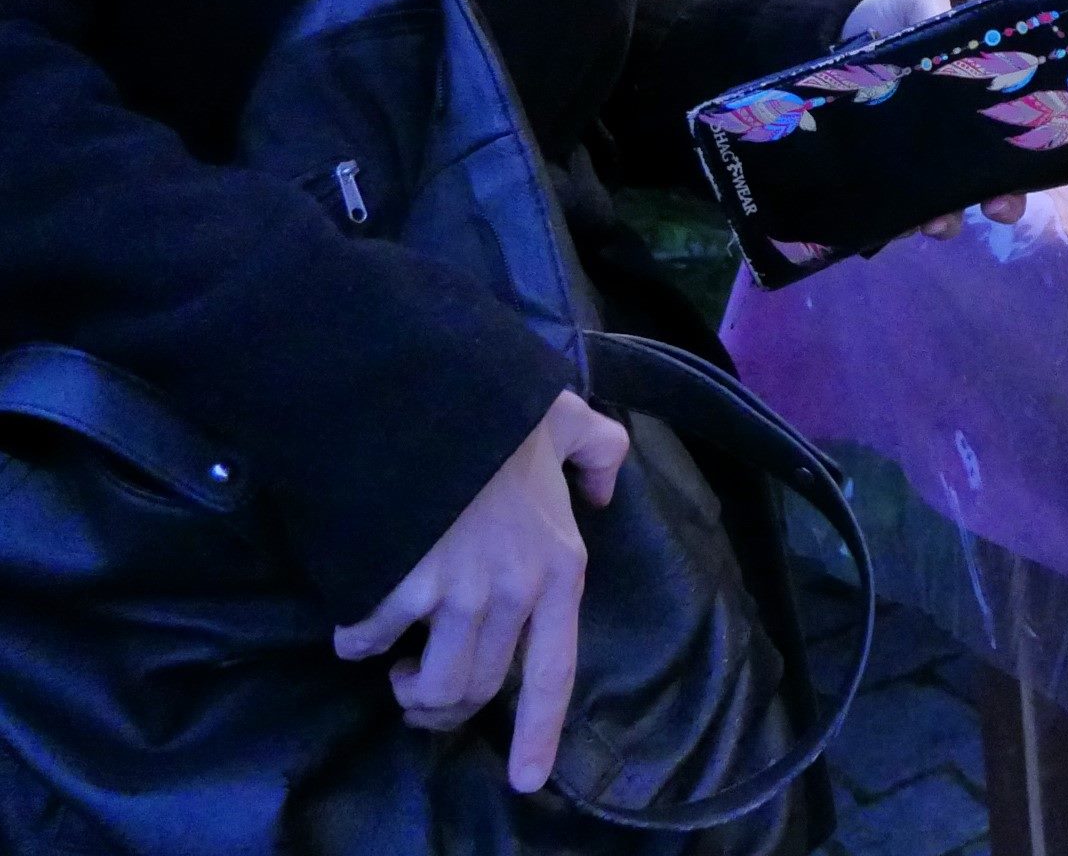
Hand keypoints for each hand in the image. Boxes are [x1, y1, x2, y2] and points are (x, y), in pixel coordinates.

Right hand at [333, 390, 628, 793]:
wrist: (430, 393)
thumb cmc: (499, 410)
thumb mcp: (570, 421)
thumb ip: (598, 451)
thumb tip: (604, 485)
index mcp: (559, 568)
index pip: (554, 671)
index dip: (540, 731)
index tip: (529, 783)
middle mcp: (515, 593)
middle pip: (477, 690)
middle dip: (444, 706)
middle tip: (418, 686)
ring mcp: (458, 595)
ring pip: (428, 684)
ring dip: (405, 686)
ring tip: (392, 663)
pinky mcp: (401, 589)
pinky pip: (368, 642)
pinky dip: (355, 641)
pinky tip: (355, 621)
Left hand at [841, 0, 1067, 232]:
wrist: (843, 40)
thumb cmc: (897, 20)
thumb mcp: (918, 2)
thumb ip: (932, 7)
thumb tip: (945, 17)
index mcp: (999, 90)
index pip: (1051, 128)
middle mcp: (977, 132)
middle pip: (1011, 176)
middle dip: (1016, 200)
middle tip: (1003, 206)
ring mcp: (939, 156)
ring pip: (964, 199)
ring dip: (960, 217)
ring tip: (944, 223)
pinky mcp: (900, 171)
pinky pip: (913, 206)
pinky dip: (913, 221)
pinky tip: (905, 222)